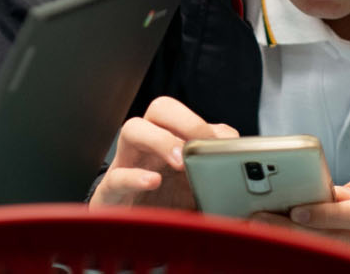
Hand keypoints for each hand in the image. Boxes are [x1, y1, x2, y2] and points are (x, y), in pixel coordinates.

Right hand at [89, 96, 238, 209]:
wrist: (134, 240)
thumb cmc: (167, 209)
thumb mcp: (198, 191)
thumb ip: (217, 174)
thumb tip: (238, 163)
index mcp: (171, 142)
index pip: (187, 115)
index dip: (208, 124)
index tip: (228, 143)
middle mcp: (148, 147)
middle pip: (160, 109)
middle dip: (184, 120)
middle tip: (203, 142)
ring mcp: (127, 165)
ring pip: (132, 129)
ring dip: (160, 139)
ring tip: (180, 161)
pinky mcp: (111, 193)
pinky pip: (117, 177)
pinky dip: (135, 177)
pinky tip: (154, 181)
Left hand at [250, 154, 349, 256]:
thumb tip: (323, 196)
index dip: (328, 215)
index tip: (297, 209)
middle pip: (342, 240)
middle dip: (298, 231)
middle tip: (261, 219)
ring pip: (337, 253)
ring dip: (297, 242)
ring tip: (264, 229)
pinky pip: (339, 256)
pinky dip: (309, 249)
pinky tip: (284, 240)